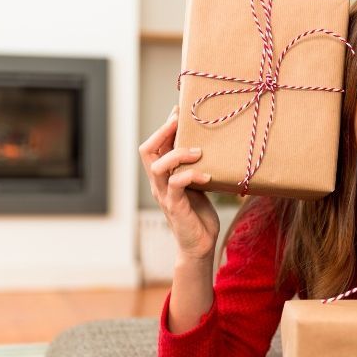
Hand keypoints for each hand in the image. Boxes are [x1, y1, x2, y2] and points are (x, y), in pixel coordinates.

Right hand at [139, 105, 219, 260]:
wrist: (199, 245)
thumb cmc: (199, 214)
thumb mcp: (198, 185)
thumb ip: (195, 167)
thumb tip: (209, 144)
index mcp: (163, 176)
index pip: (154, 145)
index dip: (163, 127)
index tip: (179, 111)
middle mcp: (159, 183)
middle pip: (146, 151)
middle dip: (162, 132)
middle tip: (180, 122)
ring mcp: (164, 195)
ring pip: (157, 166)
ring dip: (177, 154)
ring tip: (198, 152)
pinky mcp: (175, 207)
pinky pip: (176, 185)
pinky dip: (191, 175)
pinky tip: (207, 175)